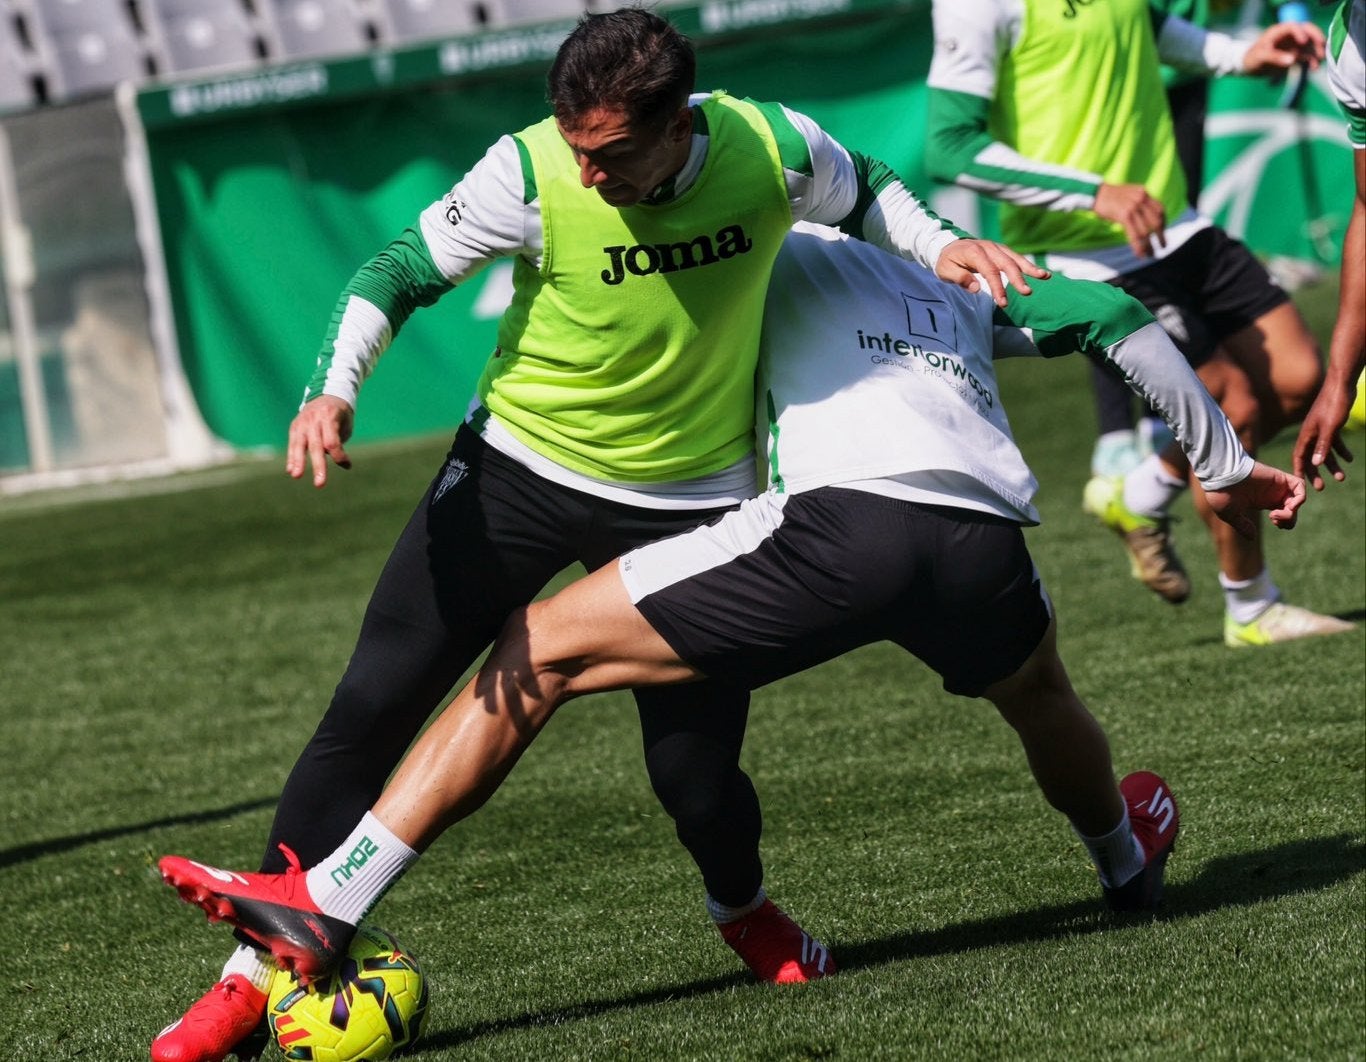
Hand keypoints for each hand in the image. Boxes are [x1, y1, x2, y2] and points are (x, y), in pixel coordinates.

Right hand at [286, 395, 354, 487]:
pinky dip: (292, 457)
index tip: (347, 464)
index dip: (339, 456)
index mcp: (330, 417)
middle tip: (320, 484)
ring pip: (300, 445)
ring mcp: (302, 422)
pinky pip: (292, 443)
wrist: (326, 393)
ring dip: (298, 462)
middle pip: (316, 446)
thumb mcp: (345, 424)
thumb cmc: (340, 414)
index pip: (332, 442)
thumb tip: (336, 461)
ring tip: (297, 476)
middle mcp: (314, 419)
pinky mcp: (295, 426)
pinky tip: (291, 470)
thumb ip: (339, 442)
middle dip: (318, 466)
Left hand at [934, 239, 1049, 306]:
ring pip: (1015, 258)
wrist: (947, 244)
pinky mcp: (1001, 250)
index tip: (1003, 303)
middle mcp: (988, 247)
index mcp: (974, 252)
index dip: (997, 287)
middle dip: (1018, 279)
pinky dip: (1028, 265)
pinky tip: (1041, 273)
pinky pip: (1016, 258)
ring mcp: (996, 247)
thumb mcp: (946, 271)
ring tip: (1044, 277)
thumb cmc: (946, 261)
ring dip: (1030, 269)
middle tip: (1027, 292)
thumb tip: (976, 288)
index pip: (990, 271)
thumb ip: (960, 278)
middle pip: (1006, 263)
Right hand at [1093, 183, 1165, 257]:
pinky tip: (1140, 254)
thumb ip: (1139, 202)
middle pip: (1156, 221)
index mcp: (1143, 193)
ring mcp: (1133, 207)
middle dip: (1160, 236)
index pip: (1160, 209)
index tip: (1162, 232)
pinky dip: (1138, 247)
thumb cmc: (1108, 196)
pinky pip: (1134, 235)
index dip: (1164, 222)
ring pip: (1146, 231)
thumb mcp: (1128, 194)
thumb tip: (1146, 217)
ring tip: (1151, 254)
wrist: (1094, 193)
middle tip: (1163, 246)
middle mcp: (1141, 199)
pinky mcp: (1124, 216)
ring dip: (1149, 245)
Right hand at [1204, 460, 1305, 536]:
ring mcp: (1277, 486)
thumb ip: (1243, 526)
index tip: (1273, 521)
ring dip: (1293, 512)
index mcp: (1262, 502)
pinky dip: (1299, 498)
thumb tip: (1252, 538)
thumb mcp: (1230, 515)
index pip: (1284, 515)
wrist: (1220, 476)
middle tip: (1274, 518)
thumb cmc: (1221, 494)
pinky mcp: (1280, 477)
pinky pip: (1299, 486)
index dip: (1284, 522)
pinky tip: (1288, 506)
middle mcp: (1272, 494)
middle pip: (1293, 510)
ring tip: (1277, 514)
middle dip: (1289, 520)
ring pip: (1298, 500)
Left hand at [1243, 20, 1323, 75]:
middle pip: (1308, 32)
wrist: (1249, 68)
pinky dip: (1312, 61)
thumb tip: (1292, 60)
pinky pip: (1307, 56)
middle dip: (1316, 39)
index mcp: (1280, 31)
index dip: (1301, 32)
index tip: (1303, 42)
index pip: (1294, 26)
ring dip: (1317, 52)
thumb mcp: (1261, 57)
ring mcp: (1294, 45)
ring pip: (1310, 45)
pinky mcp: (1296, 55)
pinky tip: (1314, 68)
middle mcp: (1290, 36)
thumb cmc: (1252, 58)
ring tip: (1319, 62)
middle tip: (1322, 48)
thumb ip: (1275, 57)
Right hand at [1292, 383, 1356, 489]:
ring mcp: (1322, 430)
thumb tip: (1316, 464)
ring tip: (1342, 478)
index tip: (1301, 484)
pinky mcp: (1332, 426)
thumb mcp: (1330, 427)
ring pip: (1325, 452)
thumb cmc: (1334, 405)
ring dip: (1332, 465)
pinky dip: (1341, 452)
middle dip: (1316, 472)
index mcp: (1307, 434)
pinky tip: (1350, 459)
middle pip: (1311, 457)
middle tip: (1321, 487)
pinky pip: (1334, 443)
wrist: (1342, 385)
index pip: (1299, 457)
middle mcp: (1312, 434)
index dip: (1300, 470)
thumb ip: (1323, 445)